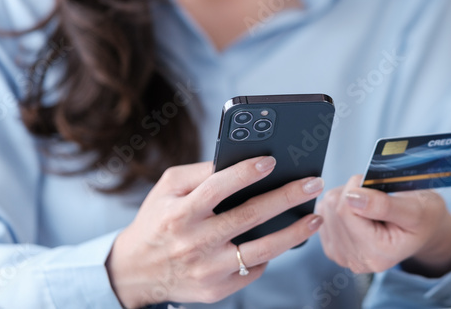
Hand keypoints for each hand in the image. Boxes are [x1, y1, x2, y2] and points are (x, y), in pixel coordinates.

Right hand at [104, 157, 323, 307]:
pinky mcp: (216, 291)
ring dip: (294, 232)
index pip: (216, 188)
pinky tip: (282, 239)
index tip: (271, 160)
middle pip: (249, 216)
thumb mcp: (167, 189)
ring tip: (315, 217)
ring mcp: (207, 270)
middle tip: (313, 182)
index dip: (245, 173)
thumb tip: (240, 160)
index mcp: (180, 213)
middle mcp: (194, 243)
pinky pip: (252, 270)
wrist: (134, 272)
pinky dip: (269, 253)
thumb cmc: (158, 220)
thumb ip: (200, 172)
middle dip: (287, 196)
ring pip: (262, 250)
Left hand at [315, 174, 450, 277]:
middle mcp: (358, 261)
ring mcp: (345, 257)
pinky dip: (338, 207)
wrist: (424, 228)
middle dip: (350, 193)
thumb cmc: (424, 216)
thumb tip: (352, 198)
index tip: (373, 183)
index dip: (356, 187)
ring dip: (344, 198)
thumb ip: (383, 205)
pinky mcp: (336, 250)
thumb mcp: (414, 208)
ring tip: (368, 202)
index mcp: (377, 253)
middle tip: (374, 194)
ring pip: (325, 212)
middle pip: (333, 211)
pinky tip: (357, 210)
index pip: (345, 210)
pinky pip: (323, 218)